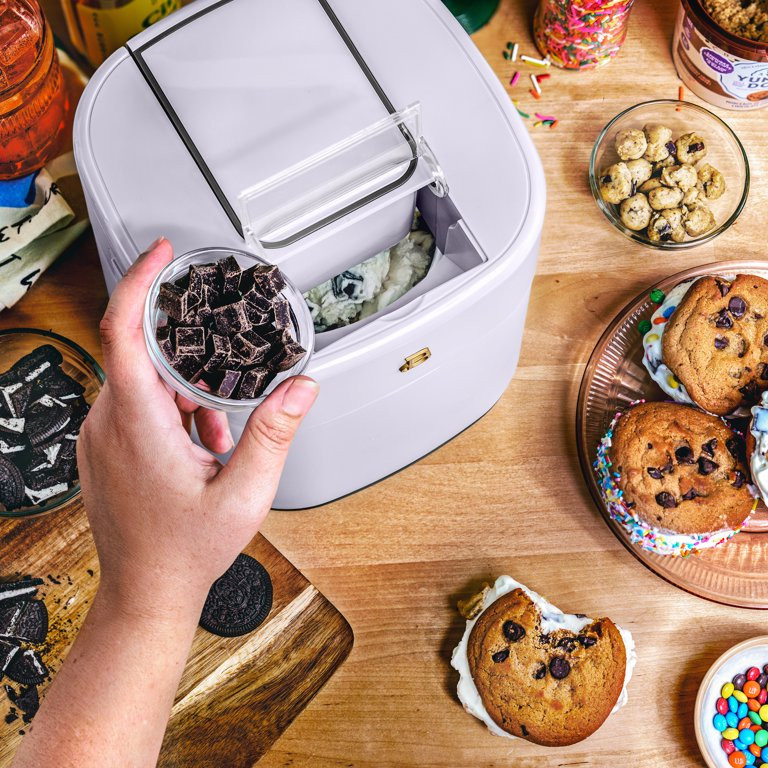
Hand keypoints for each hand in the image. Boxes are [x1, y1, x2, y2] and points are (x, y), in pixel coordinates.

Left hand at [77, 238, 317, 622]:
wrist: (146, 593)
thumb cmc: (185, 551)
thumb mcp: (245, 492)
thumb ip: (273, 434)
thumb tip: (299, 390)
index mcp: (137, 424)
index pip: (123, 331)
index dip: (138, 283)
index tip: (160, 256)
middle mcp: (108, 424)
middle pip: (143, 356)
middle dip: (190, 365)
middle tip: (222, 390)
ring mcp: (101, 438)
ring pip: (142, 384)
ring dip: (184, 397)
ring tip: (213, 441)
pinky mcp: (102, 450)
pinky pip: (134, 407)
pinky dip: (169, 413)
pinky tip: (197, 448)